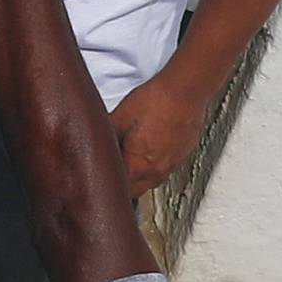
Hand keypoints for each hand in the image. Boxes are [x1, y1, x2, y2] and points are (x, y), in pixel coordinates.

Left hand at [109, 69, 210, 197]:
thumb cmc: (155, 100)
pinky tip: (151, 145)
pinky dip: (155, 163)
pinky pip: (165, 169)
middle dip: (123, 181)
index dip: (107, 180)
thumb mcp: (120, 116)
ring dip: (140, 174)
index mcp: (137, 167)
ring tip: (132, 153)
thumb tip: (97, 141)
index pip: (118, 189)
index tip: (102, 171)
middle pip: (135, 190)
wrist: (184, 91)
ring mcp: (172, 166)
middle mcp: (156, 173)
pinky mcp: (182, 156)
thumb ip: (106, 134)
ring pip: (150, 181)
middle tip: (114, 164)